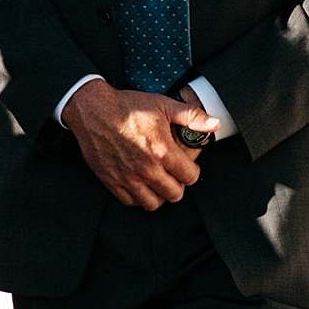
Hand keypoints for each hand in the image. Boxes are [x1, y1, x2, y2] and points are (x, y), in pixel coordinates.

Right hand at [60, 79, 218, 209]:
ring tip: (158, 180)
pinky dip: (139, 196)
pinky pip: (131, 202)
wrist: (93, 110)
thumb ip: (192, 117)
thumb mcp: (164, 105)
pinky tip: (140, 183)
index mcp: (163, 151)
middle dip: (178, 184)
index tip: (186, 164)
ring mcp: (128, 178)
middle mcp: (147, 169)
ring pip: (154, 203)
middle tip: (173, 173)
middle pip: (175, 194)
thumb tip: (215, 124)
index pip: (191, 177)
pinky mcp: (112, 182)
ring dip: (159, 194)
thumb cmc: (128, 106)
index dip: (192, 170)